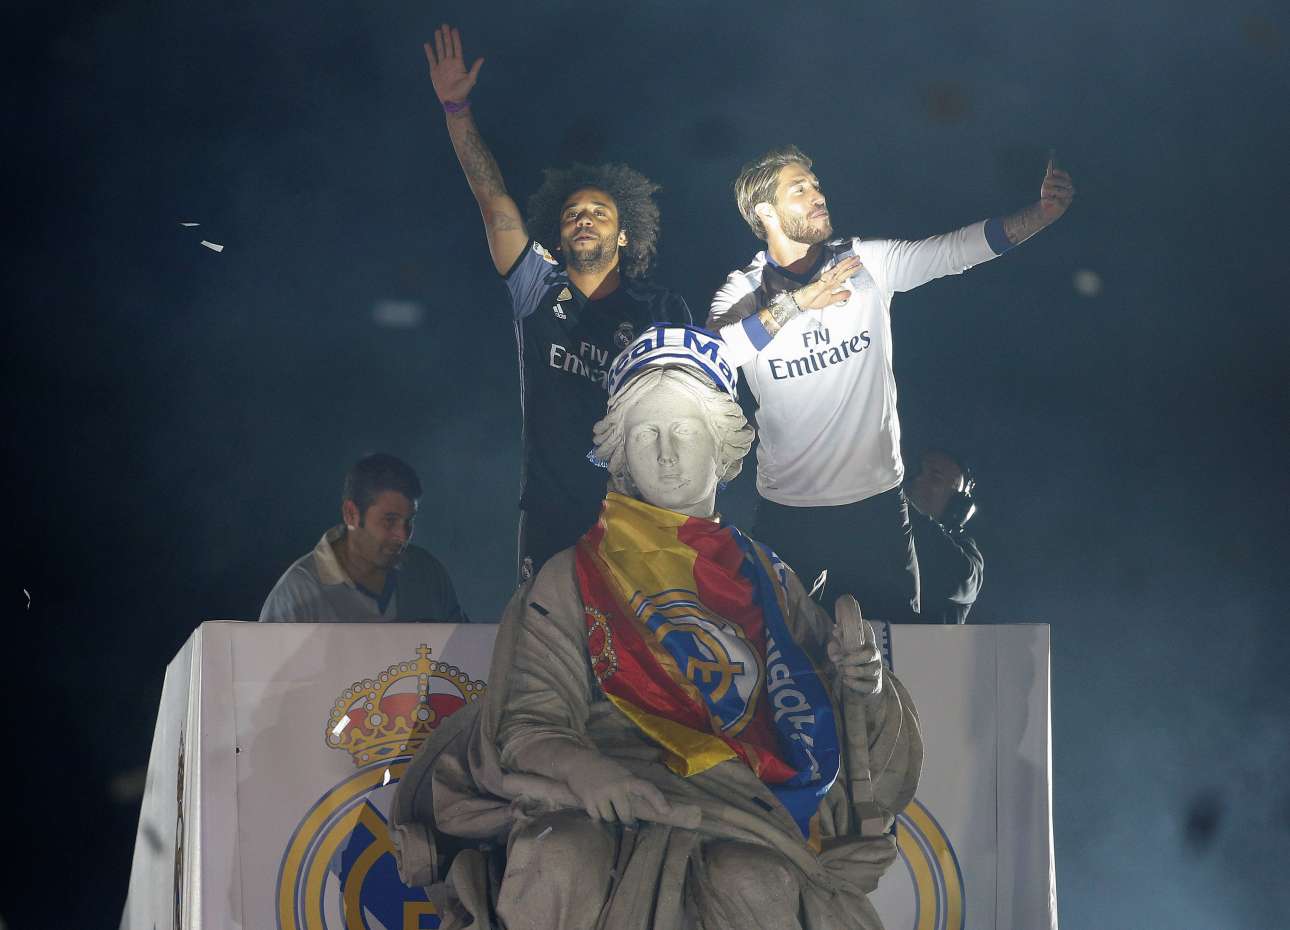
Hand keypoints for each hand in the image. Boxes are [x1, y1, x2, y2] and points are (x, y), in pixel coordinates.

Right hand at [424, 24, 482, 105]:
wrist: (452, 101)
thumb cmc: (463, 92)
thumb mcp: (470, 80)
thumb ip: (475, 69)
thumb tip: (482, 58)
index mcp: (459, 63)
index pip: (457, 47)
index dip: (456, 38)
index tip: (454, 29)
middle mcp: (450, 63)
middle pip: (448, 46)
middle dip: (446, 36)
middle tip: (445, 25)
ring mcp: (442, 66)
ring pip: (440, 50)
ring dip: (438, 41)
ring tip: (437, 31)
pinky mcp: (435, 71)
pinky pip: (431, 59)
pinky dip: (429, 52)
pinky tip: (427, 44)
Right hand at [563, 752, 677, 824]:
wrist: (579, 761)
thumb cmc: (605, 770)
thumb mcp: (620, 775)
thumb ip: (629, 790)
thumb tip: (640, 814)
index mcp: (627, 779)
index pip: (647, 788)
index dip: (658, 800)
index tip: (667, 811)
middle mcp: (616, 786)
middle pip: (626, 815)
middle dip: (627, 820)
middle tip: (628, 821)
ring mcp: (601, 793)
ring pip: (610, 818)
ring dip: (609, 816)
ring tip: (605, 805)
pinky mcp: (588, 800)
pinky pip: (597, 817)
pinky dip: (596, 815)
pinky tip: (595, 805)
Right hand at [795, 255, 862, 309]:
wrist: (801, 302)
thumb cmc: (812, 301)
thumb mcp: (830, 300)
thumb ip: (840, 295)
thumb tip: (850, 292)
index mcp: (832, 284)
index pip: (844, 275)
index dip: (852, 269)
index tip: (859, 265)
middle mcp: (829, 281)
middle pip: (842, 271)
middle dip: (850, 264)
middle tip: (858, 258)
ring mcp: (824, 282)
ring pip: (836, 271)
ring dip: (844, 264)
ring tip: (851, 259)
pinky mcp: (818, 285)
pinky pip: (825, 279)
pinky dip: (831, 274)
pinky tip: (836, 269)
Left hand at [828, 595, 882, 695]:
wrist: (861, 685)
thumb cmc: (850, 663)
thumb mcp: (842, 650)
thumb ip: (838, 640)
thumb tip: (835, 632)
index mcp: (867, 644)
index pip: (868, 631)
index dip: (860, 628)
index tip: (845, 631)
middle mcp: (875, 656)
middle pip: (869, 654)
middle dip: (851, 658)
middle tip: (839, 662)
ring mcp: (877, 671)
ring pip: (867, 671)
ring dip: (851, 671)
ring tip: (841, 670)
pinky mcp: (875, 686)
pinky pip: (867, 686)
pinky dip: (853, 683)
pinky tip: (845, 680)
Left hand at [1038, 160, 1074, 223]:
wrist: (1045, 209)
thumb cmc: (1048, 195)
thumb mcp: (1047, 184)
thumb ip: (1049, 176)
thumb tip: (1050, 163)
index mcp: (1067, 185)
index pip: (1067, 177)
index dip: (1061, 173)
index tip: (1053, 171)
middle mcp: (1070, 191)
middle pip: (1067, 183)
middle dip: (1055, 181)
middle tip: (1045, 180)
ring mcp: (1067, 199)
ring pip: (1063, 192)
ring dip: (1052, 190)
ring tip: (1043, 190)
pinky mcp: (1063, 207)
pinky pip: (1058, 201)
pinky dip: (1049, 199)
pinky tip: (1043, 198)